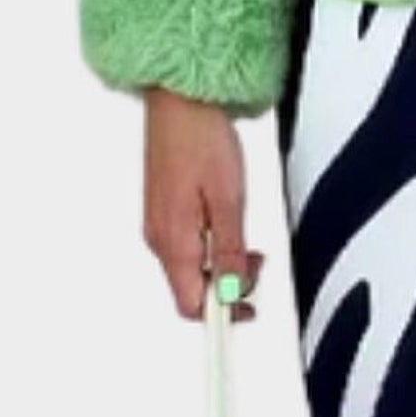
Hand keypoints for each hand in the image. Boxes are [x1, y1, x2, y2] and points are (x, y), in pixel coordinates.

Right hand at [143, 87, 264, 319]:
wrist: (178, 102)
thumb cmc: (200, 138)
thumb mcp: (228, 198)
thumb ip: (229, 249)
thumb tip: (230, 289)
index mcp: (173, 241)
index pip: (191, 304)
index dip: (222, 314)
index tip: (248, 311)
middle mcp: (159, 238)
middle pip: (191, 288)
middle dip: (227, 284)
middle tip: (256, 261)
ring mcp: (158, 224)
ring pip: (190, 266)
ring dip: (220, 263)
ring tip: (245, 236)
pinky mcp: (163, 209)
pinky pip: (186, 244)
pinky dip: (210, 244)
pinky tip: (226, 221)